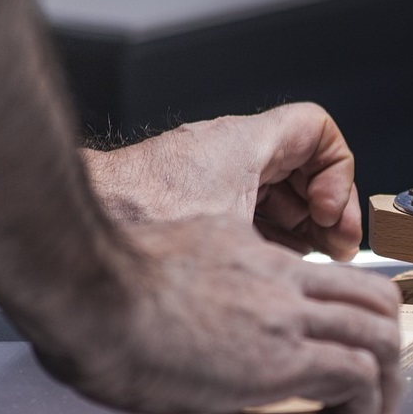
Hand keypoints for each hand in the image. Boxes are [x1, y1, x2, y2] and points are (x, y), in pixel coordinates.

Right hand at [24, 215, 401, 413]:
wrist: (88, 293)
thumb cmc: (94, 290)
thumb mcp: (158, 273)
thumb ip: (189, 291)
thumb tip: (183, 324)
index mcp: (250, 255)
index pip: (329, 277)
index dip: (350, 316)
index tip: (338, 352)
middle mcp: (280, 278)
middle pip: (374, 301)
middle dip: (387, 348)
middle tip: (372, 390)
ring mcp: (286, 315)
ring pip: (379, 334)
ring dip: (385, 385)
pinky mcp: (283, 358)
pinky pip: (356, 377)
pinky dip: (361, 411)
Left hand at [82, 103, 361, 260]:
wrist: (75, 228)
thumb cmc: (137, 217)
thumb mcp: (231, 234)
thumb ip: (279, 248)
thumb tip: (312, 281)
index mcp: (243, 145)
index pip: (317, 132)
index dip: (337, 173)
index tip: (329, 215)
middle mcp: (227, 155)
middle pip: (301, 168)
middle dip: (324, 209)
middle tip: (336, 248)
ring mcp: (209, 180)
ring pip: (276, 193)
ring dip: (299, 227)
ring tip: (311, 262)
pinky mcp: (191, 204)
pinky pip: (247, 211)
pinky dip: (268, 236)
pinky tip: (271, 269)